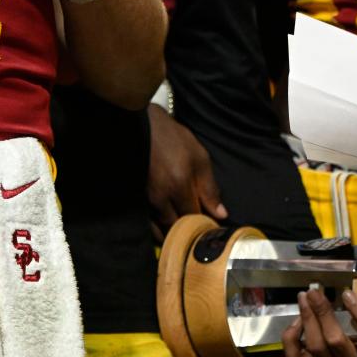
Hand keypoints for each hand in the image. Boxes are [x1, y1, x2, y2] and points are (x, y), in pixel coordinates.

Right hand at [147, 106, 227, 240]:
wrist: (140, 125)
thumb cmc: (172, 138)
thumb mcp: (199, 157)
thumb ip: (210, 188)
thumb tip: (221, 214)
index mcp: (179, 186)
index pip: (195, 218)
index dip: (205, 225)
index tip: (212, 226)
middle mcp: (160, 198)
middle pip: (175, 227)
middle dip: (187, 231)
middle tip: (198, 230)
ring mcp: (145, 199)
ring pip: (159, 227)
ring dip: (171, 231)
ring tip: (182, 230)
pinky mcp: (136, 198)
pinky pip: (148, 221)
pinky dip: (157, 226)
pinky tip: (165, 223)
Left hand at [283, 284, 356, 356]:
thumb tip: (345, 295)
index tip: (347, 294)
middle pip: (336, 340)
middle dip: (322, 313)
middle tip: (313, 292)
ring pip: (315, 347)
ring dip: (307, 320)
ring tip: (304, 300)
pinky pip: (295, 356)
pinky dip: (291, 338)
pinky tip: (297, 322)